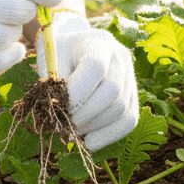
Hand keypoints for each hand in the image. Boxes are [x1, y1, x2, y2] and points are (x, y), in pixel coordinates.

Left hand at [36, 12, 139, 151]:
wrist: (74, 47)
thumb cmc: (58, 53)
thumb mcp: (49, 58)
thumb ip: (54, 83)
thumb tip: (59, 115)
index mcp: (98, 41)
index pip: (95, 68)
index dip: (77, 93)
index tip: (57, 107)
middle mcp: (120, 57)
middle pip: (112, 91)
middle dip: (85, 114)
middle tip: (64, 123)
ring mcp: (131, 76)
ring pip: (122, 109)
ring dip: (94, 127)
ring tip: (72, 130)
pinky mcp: (133, 95)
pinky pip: (129, 120)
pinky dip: (109, 135)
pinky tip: (89, 141)